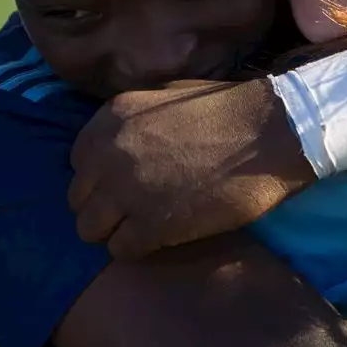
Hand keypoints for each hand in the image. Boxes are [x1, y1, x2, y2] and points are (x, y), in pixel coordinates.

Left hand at [68, 79, 315, 259]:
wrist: (268, 131)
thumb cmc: (226, 108)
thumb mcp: (164, 96)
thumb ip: (130, 122)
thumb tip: (114, 144)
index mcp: (110, 119)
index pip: (77, 162)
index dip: (101, 177)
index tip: (123, 183)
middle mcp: (108, 153)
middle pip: (79, 199)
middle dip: (104, 207)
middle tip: (136, 210)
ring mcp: (127, 190)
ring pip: (90, 230)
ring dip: (116, 231)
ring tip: (147, 226)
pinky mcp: (152, 224)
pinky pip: (121, 249)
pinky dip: (140, 247)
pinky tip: (165, 235)